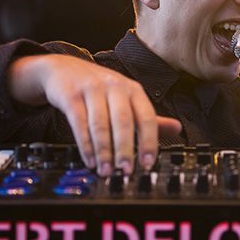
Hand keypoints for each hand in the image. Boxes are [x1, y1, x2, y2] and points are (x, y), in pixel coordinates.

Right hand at [8, 54, 181, 175]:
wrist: (62, 69)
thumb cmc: (97, 88)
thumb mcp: (126, 99)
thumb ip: (149, 118)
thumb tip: (177, 129)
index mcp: (132, 89)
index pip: (146, 116)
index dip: (149, 141)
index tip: (148, 162)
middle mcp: (114, 86)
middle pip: (123, 121)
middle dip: (125, 149)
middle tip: (126, 170)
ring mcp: (92, 89)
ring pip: (100, 123)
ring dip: (104, 151)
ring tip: (106, 170)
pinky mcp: (71, 95)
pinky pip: (79, 122)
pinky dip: (85, 144)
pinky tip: (89, 159)